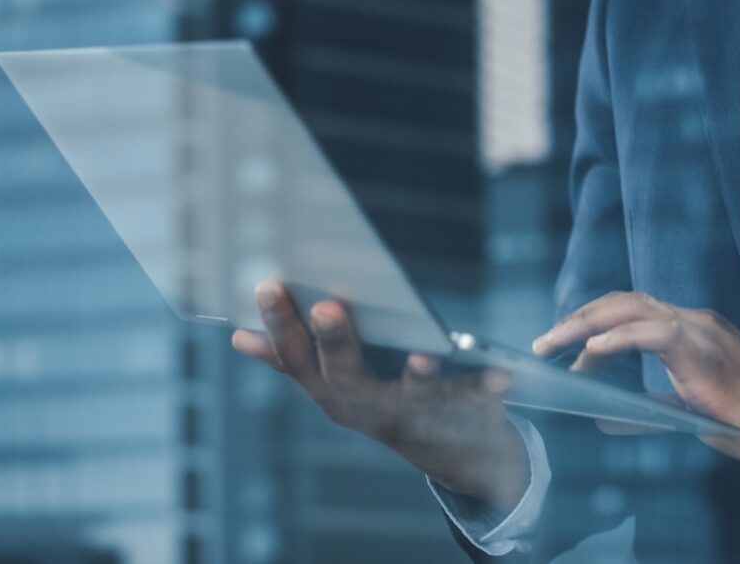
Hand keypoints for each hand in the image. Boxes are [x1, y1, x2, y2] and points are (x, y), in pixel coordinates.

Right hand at [232, 280, 530, 510]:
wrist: (459, 455)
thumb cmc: (388, 402)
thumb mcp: (336, 387)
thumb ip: (291, 360)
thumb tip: (238, 335)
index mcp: (334, 395)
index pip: (297, 359)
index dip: (280, 325)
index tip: (268, 284)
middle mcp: (368, 408)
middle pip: (346, 375)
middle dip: (336, 340)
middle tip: (329, 305)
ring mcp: (414, 415)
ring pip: (414, 393)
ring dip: (418, 376)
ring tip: (423, 353)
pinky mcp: (461, 414)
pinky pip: (475, 400)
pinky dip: (487, 387)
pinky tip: (501, 375)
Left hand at [531, 291, 739, 487]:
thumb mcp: (689, 414)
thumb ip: (650, 410)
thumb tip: (605, 418)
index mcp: (693, 332)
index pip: (632, 312)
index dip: (594, 322)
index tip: (563, 343)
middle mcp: (695, 322)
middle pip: (623, 302)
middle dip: (578, 318)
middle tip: (544, 343)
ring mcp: (701, 332)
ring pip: (630, 310)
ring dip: (585, 326)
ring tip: (553, 345)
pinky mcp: (704, 352)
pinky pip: (652, 333)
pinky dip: (617, 339)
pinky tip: (591, 352)